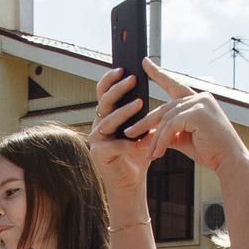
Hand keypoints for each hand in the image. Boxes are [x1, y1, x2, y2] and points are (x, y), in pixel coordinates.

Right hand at [90, 67, 156, 195]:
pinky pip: (112, 145)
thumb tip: (151, 87)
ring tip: (140, 104)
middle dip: (118, 89)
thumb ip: (141, 110)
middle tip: (132, 79)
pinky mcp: (99, 154)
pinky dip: (127, 144)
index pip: (104, 91)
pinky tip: (140, 142)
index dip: (110, 79)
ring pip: (108, 121)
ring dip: (124, 112)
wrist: (132, 180)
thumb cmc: (137, 152)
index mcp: (107, 115)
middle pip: (105, 102)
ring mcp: (96, 139)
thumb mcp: (140, 127)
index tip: (123, 68)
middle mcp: (98, 124)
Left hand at [134, 58, 248, 177]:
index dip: (158, 73)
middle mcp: (200, 97)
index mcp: (198, 100)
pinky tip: (158, 153)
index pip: (174, 84)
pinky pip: (172, 125)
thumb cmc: (209, 151)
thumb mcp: (183, 139)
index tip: (145, 63)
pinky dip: (162, 140)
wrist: (229, 161)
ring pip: (166, 118)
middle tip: (129, 132)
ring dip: (155, 137)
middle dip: (146, 122)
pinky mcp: (198, 112)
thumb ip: (166, 133)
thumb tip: (143, 136)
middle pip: (165, 108)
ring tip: (148, 152)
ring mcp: (200, 102)